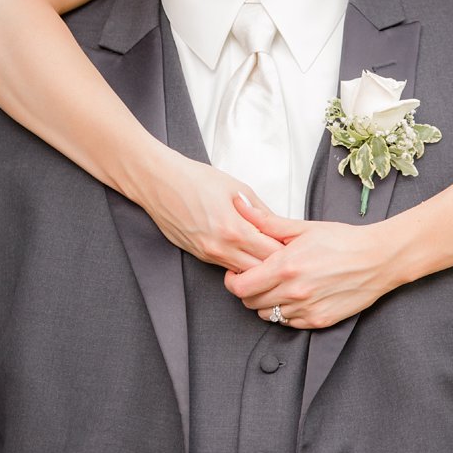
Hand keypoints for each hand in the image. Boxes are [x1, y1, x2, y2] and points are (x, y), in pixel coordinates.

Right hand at [134, 150, 284, 272]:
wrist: (158, 181)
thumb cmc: (193, 179)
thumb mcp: (236, 188)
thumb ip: (261, 211)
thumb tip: (279, 226)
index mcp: (234, 230)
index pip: (273, 254)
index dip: (287, 251)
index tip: (294, 245)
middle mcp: (220, 248)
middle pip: (260, 271)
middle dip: (275, 263)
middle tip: (285, 252)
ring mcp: (208, 254)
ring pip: (243, 273)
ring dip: (256, 265)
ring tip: (264, 250)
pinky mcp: (198, 255)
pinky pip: (226, 266)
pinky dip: (239, 261)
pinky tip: (243, 248)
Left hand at [222, 197, 401, 328]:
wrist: (378, 259)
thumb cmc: (341, 240)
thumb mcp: (301, 227)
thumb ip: (266, 222)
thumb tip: (240, 205)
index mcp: (285, 267)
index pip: (240, 287)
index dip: (233, 280)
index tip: (237, 271)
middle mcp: (293, 292)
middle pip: (250, 303)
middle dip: (247, 290)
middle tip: (255, 277)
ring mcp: (307, 309)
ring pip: (267, 315)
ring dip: (265, 302)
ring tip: (275, 286)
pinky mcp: (320, 321)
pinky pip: (289, 323)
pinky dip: (284, 313)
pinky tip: (293, 296)